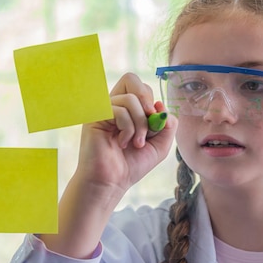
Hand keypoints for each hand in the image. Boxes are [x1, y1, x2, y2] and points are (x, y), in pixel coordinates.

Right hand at [40, 73, 176, 257]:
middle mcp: (113, 105)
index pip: (142, 88)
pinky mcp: (95, 116)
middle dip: (147, 100)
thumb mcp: (160, 144)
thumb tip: (160, 105)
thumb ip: (167, 123)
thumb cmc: (132, 165)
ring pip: (130, 99)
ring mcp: (102, 110)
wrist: (112, 182)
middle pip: (131, 79)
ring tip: (137, 143)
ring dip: (140, 124)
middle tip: (150, 120)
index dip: (154, 102)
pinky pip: (119, 110)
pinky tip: (123, 143)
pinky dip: (128, 128)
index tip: (157, 124)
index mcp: (127, 108)